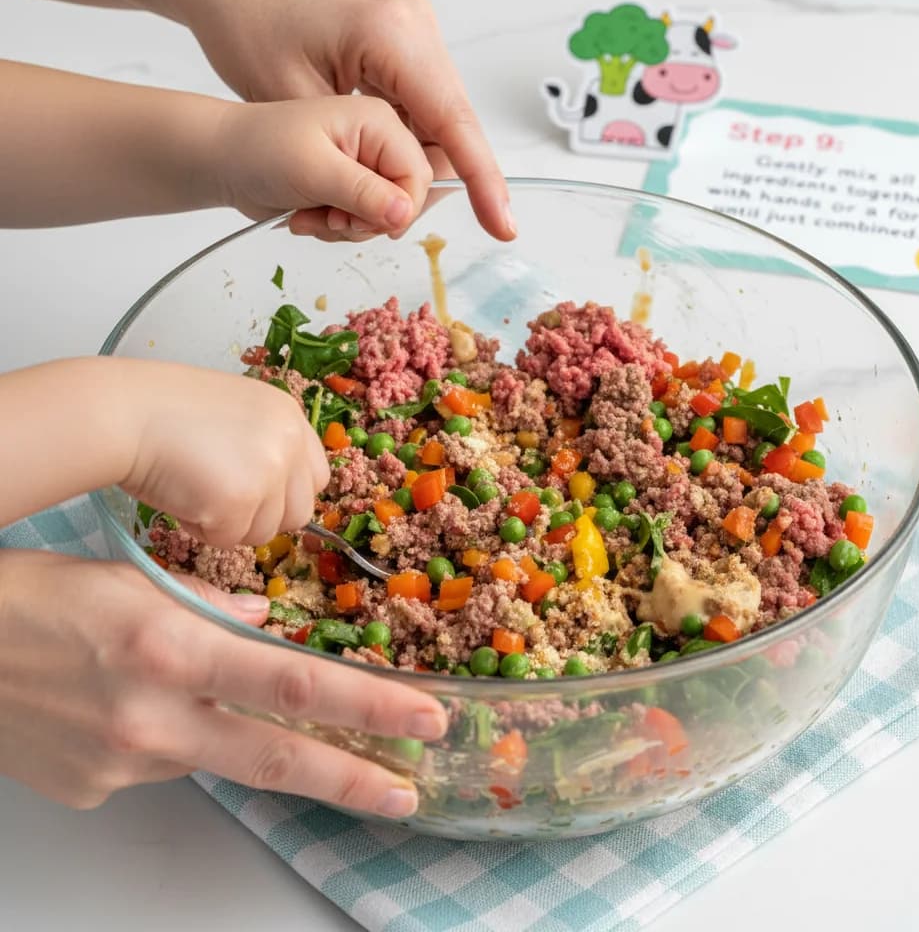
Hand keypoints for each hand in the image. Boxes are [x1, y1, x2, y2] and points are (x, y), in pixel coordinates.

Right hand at [0, 551, 446, 813]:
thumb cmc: (34, 599)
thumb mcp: (134, 582)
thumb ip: (213, 607)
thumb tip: (266, 625)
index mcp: (171, 650)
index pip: (297, 685)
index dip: (370, 707)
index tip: (423, 721)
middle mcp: (152, 717)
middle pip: (277, 757)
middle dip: (352, 778)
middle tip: (406, 793)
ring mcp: (121, 765)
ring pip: (211, 754)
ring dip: (226, 732)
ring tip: (171, 687)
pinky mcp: (93, 792)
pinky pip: (158, 766)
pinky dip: (166, 737)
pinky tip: (125, 706)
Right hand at [117, 358, 329, 546]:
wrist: (123, 413)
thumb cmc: (163, 412)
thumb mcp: (235, 413)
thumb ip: (264, 445)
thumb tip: (277, 492)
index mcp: (290, 416)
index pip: (316, 477)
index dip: (285, 494)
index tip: (255, 496)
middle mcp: (289, 442)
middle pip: (299, 513)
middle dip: (261, 518)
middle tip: (220, 502)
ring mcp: (269, 472)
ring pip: (264, 532)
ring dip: (229, 525)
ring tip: (194, 491)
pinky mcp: (240, 501)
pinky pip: (230, 540)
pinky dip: (202, 530)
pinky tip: (181, 498)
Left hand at [177, 0, 512, 241]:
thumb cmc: (247, 22)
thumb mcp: (296, 106)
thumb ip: (356, 161)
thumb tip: (401, 205)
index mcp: (393, 34)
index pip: (454, 122)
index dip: (483, 182)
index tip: (503, 225)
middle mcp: (415, 27)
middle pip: (451, 128)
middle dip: (425, 182)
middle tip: (381, 222)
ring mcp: (412, 32)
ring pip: (436, 123)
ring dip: (408, 168)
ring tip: (357, 194)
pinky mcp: (402, 43)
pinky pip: (419, 107)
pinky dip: (400, 146)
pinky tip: (367, 166)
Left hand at [212, 95, 433, 241]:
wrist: (223, 160)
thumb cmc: (257, 149)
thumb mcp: (312, 169)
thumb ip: (363, 192)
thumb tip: (404, 214)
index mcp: (379, 119)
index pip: (420, 174)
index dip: (399, 209)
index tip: (360, 221)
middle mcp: (381, 138)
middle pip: (409, 199)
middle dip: (371, 221)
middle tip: (333, 218)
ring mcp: (368, 163)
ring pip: (388, 217)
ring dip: (350, 229)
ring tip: (313, 215)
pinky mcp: (355, 184)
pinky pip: (368, 222)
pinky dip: (340, 229)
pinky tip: (310, 216)